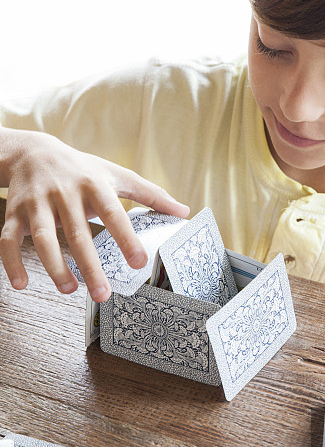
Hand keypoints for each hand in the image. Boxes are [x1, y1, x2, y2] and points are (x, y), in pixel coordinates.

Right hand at [0, 129, 189, 301]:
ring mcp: (37, 203)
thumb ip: (151, 194)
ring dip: (55, 267)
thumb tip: (184, 211)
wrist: (33, 152)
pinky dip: (11, 263)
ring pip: (42, 238)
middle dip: (90, 266)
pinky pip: (7, 240)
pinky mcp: (14, 214)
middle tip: (103, 294)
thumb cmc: (83, 169)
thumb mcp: (117, 175)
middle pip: (77, 233)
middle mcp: (64, 193)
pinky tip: (21, 284)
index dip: (126, 238)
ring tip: (69, 290)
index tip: (139, 263)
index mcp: (94, 184)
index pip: (113, 213)